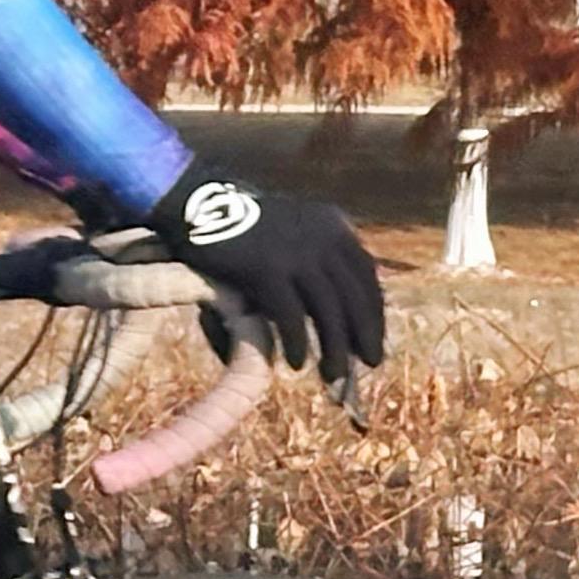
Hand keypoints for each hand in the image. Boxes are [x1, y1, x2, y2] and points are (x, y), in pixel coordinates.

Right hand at [148, 164, 384, 387]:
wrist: (203, 204)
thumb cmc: (248, 226)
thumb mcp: (296, 231)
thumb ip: (321, 257)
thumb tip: (343, 306)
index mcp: (334, 226)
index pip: (367, 274)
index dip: (375, 310)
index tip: (375, 338)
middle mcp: (323, 237)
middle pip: (355, 295)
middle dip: (365, 334)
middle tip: (370, 363)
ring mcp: (296, 252)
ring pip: (328, 309)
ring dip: (334, 347)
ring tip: (333, 374)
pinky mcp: (267, 268)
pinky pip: (291, 315)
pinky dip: (297, 342)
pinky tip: (295, 362)